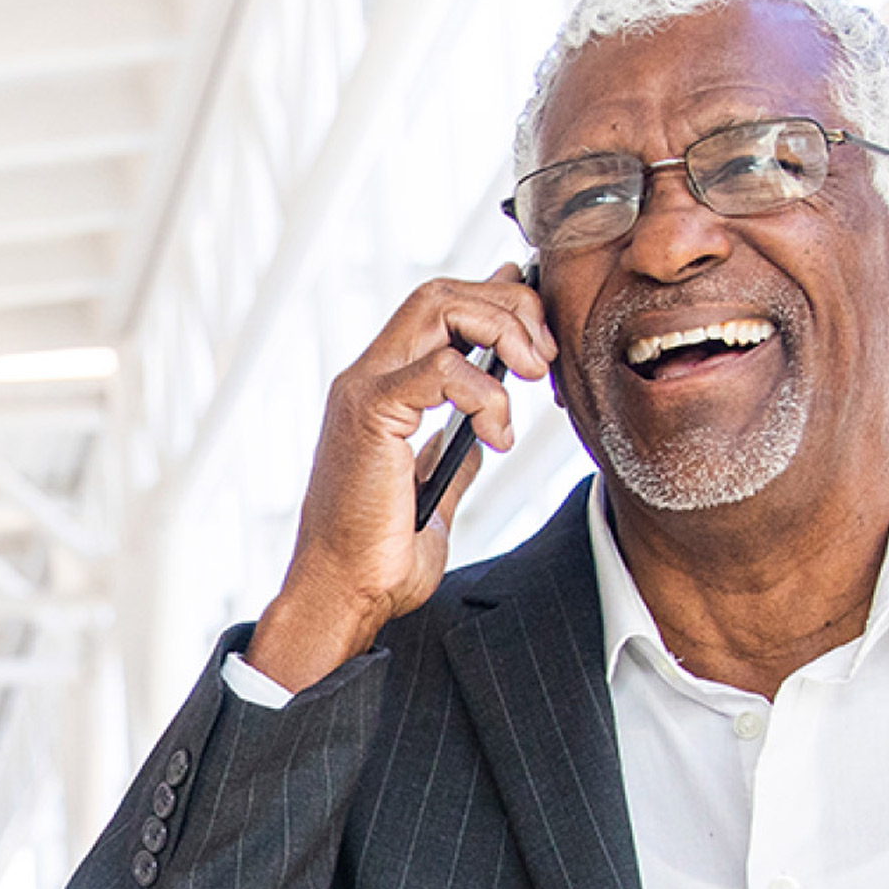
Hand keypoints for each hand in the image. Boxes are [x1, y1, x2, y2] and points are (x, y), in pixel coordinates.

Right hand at [245, 263, 553, 691]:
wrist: (343, 595)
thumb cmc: (379, 556)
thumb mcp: (433, 494)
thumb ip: (453, 453)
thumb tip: (483, 432)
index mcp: (380, 389)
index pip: (437, 310)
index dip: (493, 299)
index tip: (539, 325)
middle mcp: (366, 376)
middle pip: (442, 293)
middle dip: (508, 308)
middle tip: (544, 359)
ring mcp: (364, 390)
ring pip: (439, 307)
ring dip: (503, 331)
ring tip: (532, 378)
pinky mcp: (370, 413)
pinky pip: (442, 369)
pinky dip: (486, 395)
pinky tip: (496, 437)